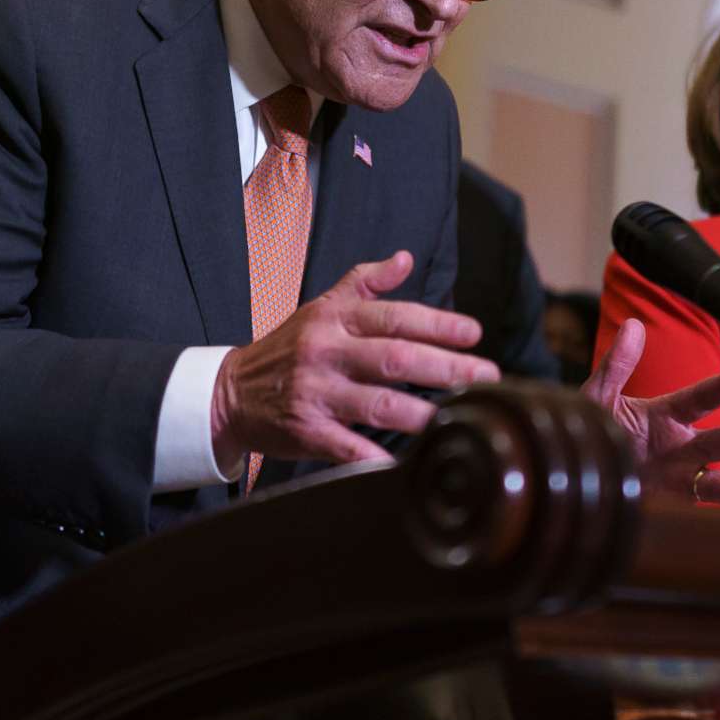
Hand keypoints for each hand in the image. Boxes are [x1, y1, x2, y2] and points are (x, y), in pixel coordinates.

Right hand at [211, 251, 500, 468]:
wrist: (231, 391)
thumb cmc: (288, 347)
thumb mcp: (322, 306)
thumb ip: (365, 281)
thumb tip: (406, 258)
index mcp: (334, 320)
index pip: (394, 317)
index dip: (437, 324)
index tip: (474, 333)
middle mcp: (326, 353)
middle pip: (394, 358)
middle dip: (446, 367)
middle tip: (488, 375)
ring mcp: (316, 393)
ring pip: (377, 403)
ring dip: (422, 412)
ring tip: (460, 416)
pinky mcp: (307, 430)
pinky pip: (347, 445)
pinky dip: (376, 455)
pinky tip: (406, 460)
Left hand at [584, 319, 719, 503]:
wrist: (575, 471)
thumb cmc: (592, 431)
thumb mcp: (599, 396)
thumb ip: (616, 365)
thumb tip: (633, 326)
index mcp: (665, 415)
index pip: (700, 398)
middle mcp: (680, 445)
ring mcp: (678, 475)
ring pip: (717, 478)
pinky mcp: (671, 503)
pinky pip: (699, 506)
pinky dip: (718, 510)